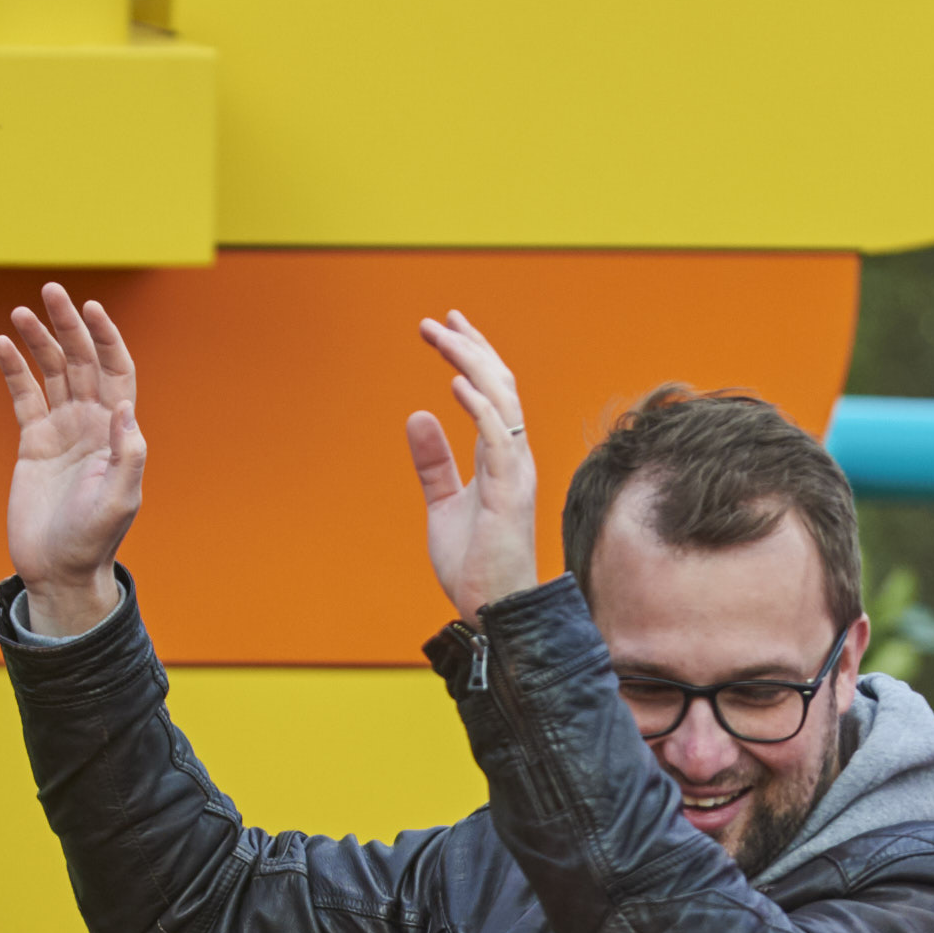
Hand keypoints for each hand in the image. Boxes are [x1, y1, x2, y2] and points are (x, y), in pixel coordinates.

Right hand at [0, 282, 146, 633]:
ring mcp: (62, 430)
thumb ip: (127, 454)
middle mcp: (91, 423)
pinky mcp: (33, 442)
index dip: (107, 338)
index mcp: (117, 432)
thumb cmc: (94, 539)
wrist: (59, 569)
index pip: (116, 371)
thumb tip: (123, 407)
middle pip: (82, 361)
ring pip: (51, 372)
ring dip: (39, 340)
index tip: (91, 309)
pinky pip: (24, 396)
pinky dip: (13, 369)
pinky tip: (3, 344)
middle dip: (69, 326)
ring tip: (21, 314)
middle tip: (51, 292)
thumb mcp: (119, 500)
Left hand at [405, 311, 541, 618]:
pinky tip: (455, 384)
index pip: (493, 393)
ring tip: (442, 337)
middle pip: (499, 386)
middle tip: (438, 320)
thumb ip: (433, 464)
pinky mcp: (508, 493)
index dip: (473, 355)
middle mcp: (514, 458)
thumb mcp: (443, 505)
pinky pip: (497, 438)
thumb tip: (417, 417)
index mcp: (501, 459)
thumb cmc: (475, 565)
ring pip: (502, 401)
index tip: (448, 326)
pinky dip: (479, 407)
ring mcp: (515, 473)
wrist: (493, 612)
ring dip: (472, 364)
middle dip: (470, 347)